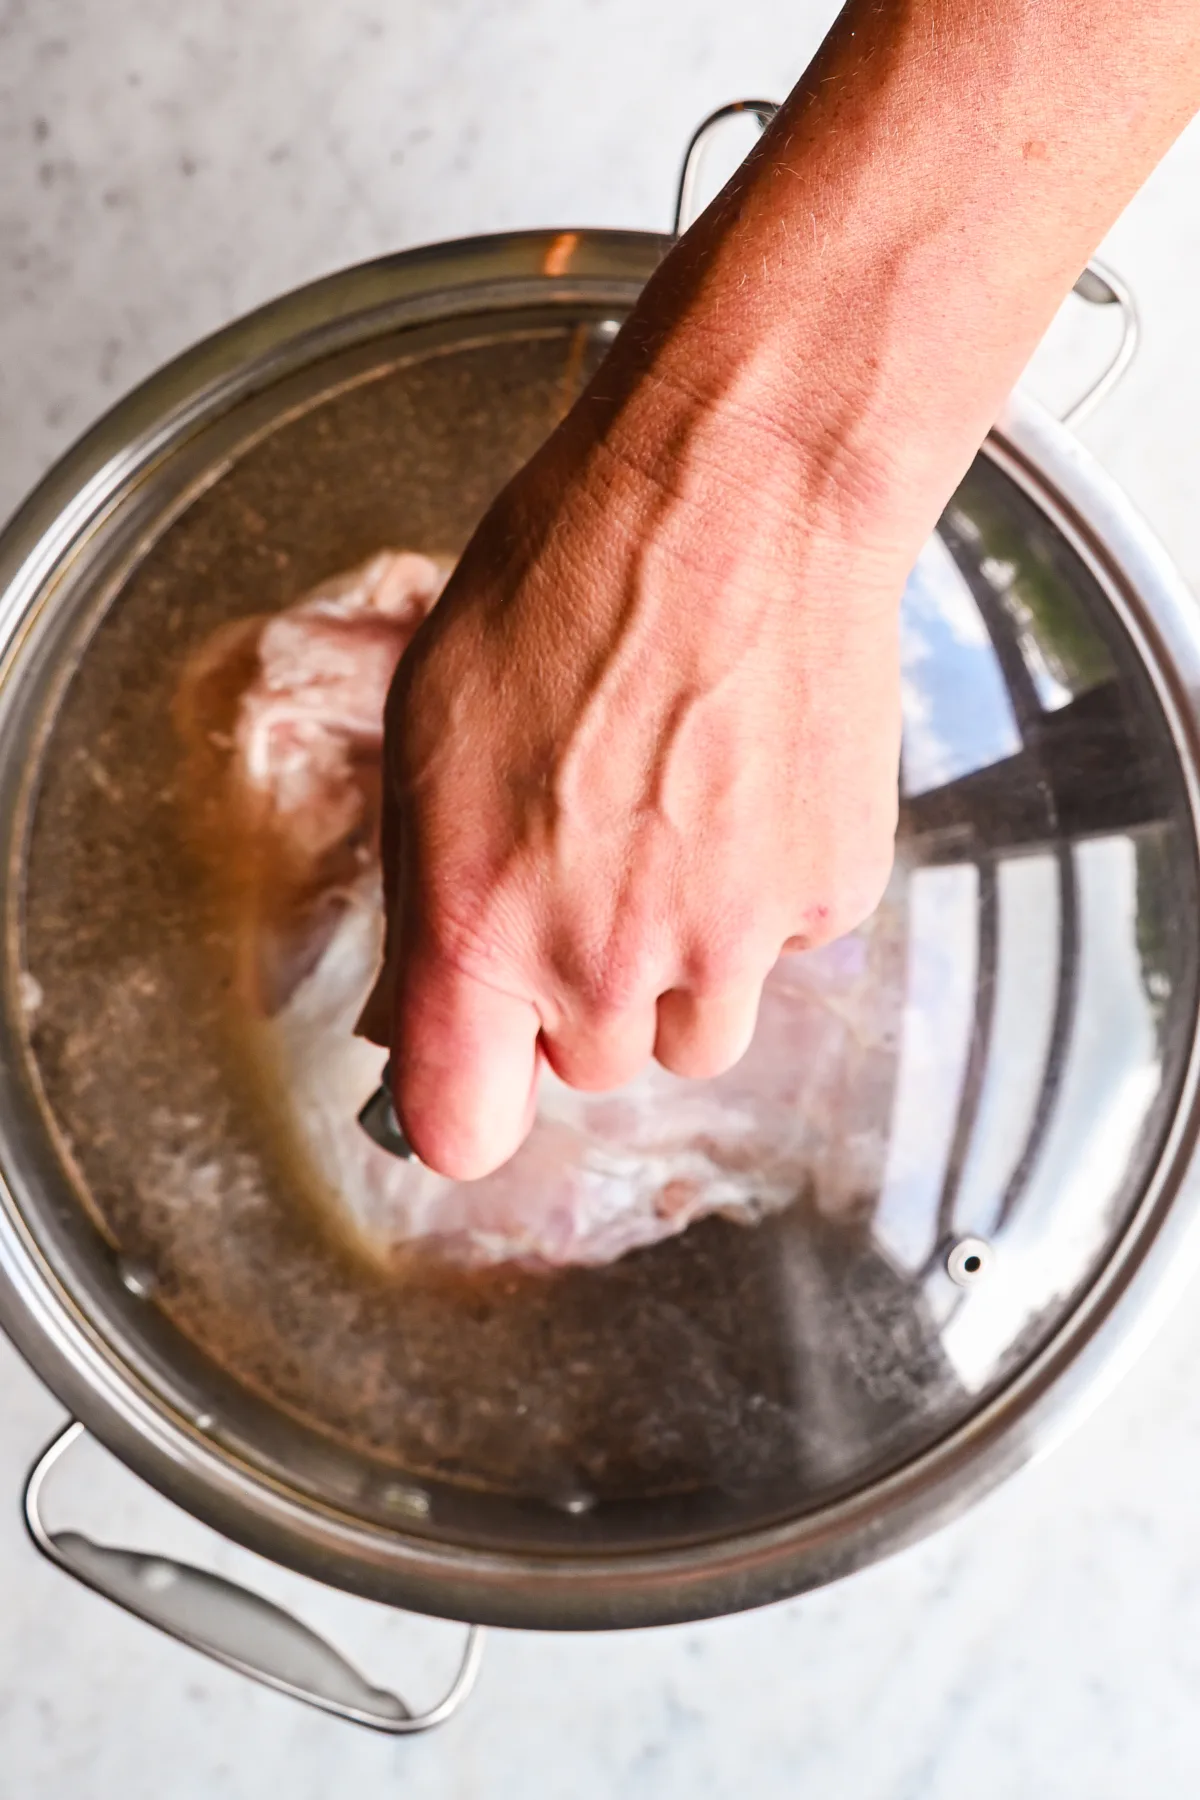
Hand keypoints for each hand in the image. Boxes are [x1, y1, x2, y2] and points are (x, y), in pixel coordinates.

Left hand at [360, 346, 905, 1178]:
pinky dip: (766, 900)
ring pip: (701, 1036)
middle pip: (593, 1072)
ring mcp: (737, 937)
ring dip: (679, 974)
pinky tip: (747, 792)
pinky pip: (788, 950)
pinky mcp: (832, 893)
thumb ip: (426, 890)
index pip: (462, 1129)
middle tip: (587, 877)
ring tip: (675, 841)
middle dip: (580, 1001)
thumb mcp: (427, 729)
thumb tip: (424, 992)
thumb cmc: (568, 583)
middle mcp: (612, 959)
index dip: (467, 1100)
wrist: (742, 497)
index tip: (476, 1062)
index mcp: (485, 927)